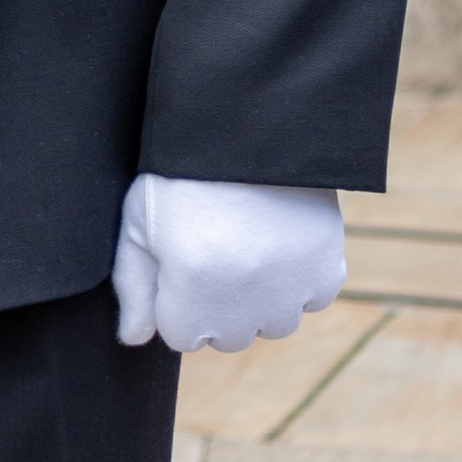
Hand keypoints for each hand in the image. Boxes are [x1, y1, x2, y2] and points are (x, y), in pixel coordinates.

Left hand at [112, 174, 345, 354]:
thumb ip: (133, 285)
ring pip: (274, 324)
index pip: (182, 336)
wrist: (248, 122)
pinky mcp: (328, 266)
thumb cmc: (182, 170)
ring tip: (250, 245)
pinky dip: (301, 281)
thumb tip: (135, 339)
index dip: (177, 300)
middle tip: (217, 249)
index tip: (181, 264)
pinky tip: (282, 243)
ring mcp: (290, 286)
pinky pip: (313, 299)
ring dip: (261, 299)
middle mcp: (243, 297)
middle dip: (218, 305)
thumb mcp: (139, 220)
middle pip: (229, 336)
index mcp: (191, 285)